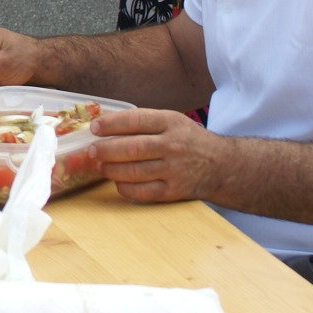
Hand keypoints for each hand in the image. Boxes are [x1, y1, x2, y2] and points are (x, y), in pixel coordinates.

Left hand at [90, 108, 227, 203]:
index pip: (135, 120)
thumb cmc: (188, 140)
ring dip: (111, 170)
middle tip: (90, 151)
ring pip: (134, 172)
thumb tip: (104, 123)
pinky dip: (125, 188)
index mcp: (170, 122)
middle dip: (105, 150)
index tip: (94, 128)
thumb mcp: (171, 121)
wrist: (222, 166)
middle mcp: (172, 145)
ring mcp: (174, 170)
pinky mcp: (174, 191)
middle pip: (131, 148)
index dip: (111, 124)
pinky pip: (143, 192)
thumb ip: (143, 122)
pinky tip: (117, 182)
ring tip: (100, 166)